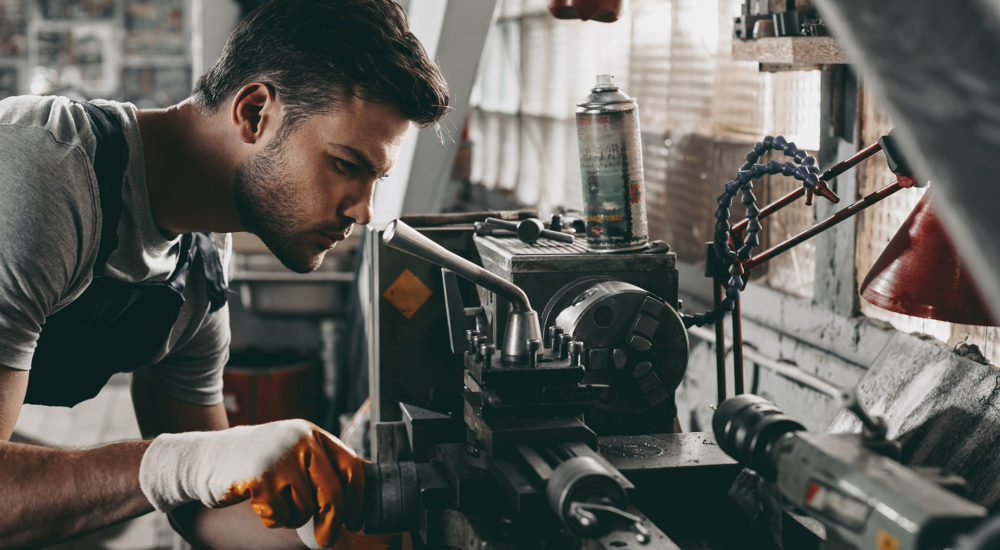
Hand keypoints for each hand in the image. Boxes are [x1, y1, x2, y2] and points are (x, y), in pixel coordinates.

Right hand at [139, 419, 363, 546]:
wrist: (205, 457)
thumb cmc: (256, 461)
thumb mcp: (292, 453)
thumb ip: (320, 468)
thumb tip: (354, 503)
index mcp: (313, 434)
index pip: (352, 468)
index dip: (359, 499)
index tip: (358, 520)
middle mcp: (301, 440)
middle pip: (333, 493)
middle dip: (333, 523)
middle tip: (327, 540)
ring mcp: (281, 457)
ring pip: (305, 507)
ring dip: (292, 516)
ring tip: (275, 502)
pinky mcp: (261, 477)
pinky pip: (281, 514)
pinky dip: (273, 518)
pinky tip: (259, 503)